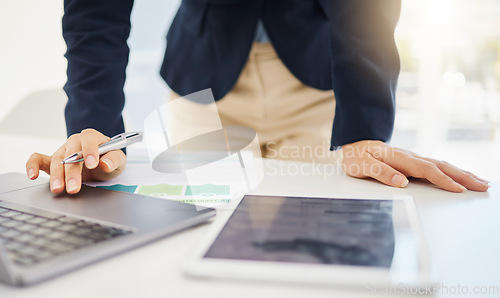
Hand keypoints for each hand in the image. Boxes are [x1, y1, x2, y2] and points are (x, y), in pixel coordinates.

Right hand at [25, 129, 126, 193]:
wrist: (102, 164)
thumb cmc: (109, 158)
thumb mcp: (118, 160)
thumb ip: (114, 160)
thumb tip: (105, 163)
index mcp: (92, 137)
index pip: (89, 139)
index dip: (90, 150)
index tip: (93, 164)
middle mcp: (75, 142)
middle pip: (71, 153)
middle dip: (72, 171)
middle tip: (74, 187)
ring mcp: (63, 151)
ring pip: (56, 160)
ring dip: (56, 176)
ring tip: (58, 189)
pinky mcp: (53, 161)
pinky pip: (39, 159)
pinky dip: (33, 165)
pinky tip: (32, 176)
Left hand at [341, 140, 488, 191]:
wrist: (353, 144)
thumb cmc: (356, 156)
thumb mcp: (361, 166)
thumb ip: (380, 173)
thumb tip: (402, 182)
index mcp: (398, 158)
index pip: (425, 170)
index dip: (443, 180)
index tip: (459, 190)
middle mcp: (409, 157)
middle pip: (440, 166)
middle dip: (463, 176)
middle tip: (483, 185)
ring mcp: (412, 159)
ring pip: (441, 165)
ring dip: (461, 173)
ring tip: (480, 182)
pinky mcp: (412, 163)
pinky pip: (436, 167)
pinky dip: (451, 172)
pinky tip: (460, 177)